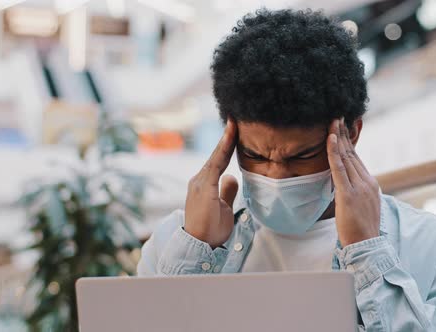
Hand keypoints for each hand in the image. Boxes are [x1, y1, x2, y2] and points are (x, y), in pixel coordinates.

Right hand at [184, 120, 238, 248]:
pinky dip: (223, 150)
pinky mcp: (203, 187)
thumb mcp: (223, 207)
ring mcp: (199, 183)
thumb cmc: (210, 230)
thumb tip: (231, 177)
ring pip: (216, 157)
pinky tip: (230, 137)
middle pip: (216, 155)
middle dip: (227, 137)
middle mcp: (199, 180)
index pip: (218, 161)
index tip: (235, 129)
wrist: (199, 245)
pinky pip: (216, 164)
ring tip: (235, 123)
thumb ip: (226, 192)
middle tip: (236, 118)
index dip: (227, 145)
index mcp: (204, 185)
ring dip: (226, 140)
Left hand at [327, 118, 380, 246]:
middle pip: (352, 153)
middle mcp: (367, 181)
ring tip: (332, 121)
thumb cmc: (360, 229)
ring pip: (346, 157)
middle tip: (336, 115)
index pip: (356, 158)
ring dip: (338, 137)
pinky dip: (334, 152)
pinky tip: (330, 139)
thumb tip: (344, 183)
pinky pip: (339, 168)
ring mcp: (359, 187)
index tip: (342, 126)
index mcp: (371, 183)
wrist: (366, 245)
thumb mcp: (361, 205)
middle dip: (343, 133)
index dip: (348, 141)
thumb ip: (355, 191)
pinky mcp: (349, 193)